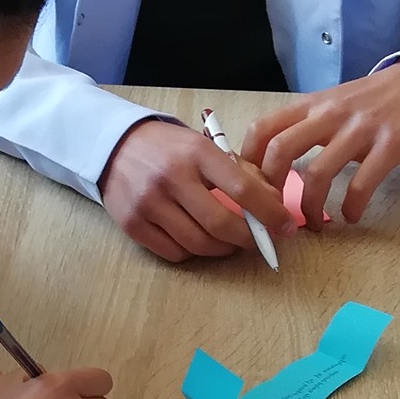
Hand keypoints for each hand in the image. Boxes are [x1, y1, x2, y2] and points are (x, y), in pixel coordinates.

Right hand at [99, 118, 294, 263]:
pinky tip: (198, 240)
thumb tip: (273, 204)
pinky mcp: (132, 223)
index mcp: (196, 153)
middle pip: (221, 224)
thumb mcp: (204, 147)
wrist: (113, 145)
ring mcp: (149, 203)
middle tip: (258, 242)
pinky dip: (193, 252)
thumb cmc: (169, 148)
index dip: (270, 214)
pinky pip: (174, 252)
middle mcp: (171, 178)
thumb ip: (239, 172)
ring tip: (229, 241)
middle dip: (247, 239)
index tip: (286, 228)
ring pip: (198, 244)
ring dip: (222, 249)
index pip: (243, 190)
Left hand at [242, 62, 399, 227]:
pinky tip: (351, 216)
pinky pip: (361, 185)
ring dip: (310, 208)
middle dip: (271, 189)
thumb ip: (305, 126)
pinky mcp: (388, 145)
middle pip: (281, 151)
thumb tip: (272, 163)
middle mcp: (330, 115)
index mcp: (312, 106)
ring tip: (314, 224)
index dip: (248, 160)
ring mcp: (359, 130)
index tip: (251, 186)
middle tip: (276, 211)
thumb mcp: (333, 104)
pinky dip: (352, 208)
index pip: (263, 128)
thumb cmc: (373, 101)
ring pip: (318, 174)